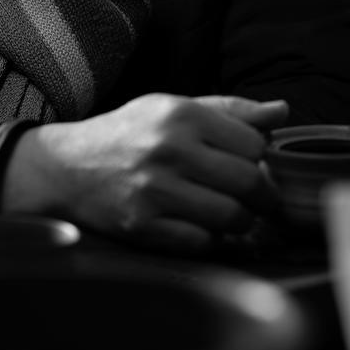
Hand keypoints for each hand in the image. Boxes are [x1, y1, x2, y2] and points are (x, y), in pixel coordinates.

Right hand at [0, 92, 288, 252]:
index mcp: (181, 114)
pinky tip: (202, 226)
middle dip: (264, 197)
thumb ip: (230, 110)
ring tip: (233, 214)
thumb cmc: (130, 133)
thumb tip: (282, 111)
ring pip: (232, 218)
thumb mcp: (174, 107)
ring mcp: (154, 190)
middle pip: (250, 183)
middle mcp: (169, 149)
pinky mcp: (142, 226)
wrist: (66, 166)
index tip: (256, 167)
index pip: (256, 145)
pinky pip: (202, 243)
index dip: (264, 159)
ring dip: (241, 222)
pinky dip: (211, 240)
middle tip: (259, 200)